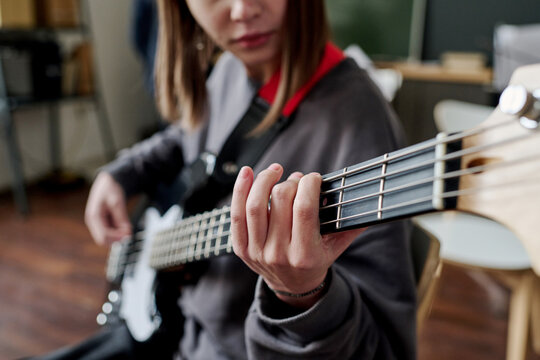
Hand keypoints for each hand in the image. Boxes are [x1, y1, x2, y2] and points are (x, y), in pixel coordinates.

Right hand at [84, 172, 131, 245]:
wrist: (107, 182)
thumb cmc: (110, 189)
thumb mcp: (118, 202)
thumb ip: (121, 218)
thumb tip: (127, 232)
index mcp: (93, 216)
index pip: (102, 237)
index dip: (116, 238)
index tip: (127, 234)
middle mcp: (93, 222)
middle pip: (103, 240)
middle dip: (117, 238)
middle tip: (129, 231)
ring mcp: (96, 223)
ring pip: (107, 237)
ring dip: (117, 235)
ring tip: (127, 226)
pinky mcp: (101, 222)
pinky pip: (109, 232)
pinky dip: (117, 231)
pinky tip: (123, 225)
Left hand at [231, 164, 364, 307]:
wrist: (291, 286)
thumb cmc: (315, 260)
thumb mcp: (336, 247)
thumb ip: (351, 226)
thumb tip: (371, 204)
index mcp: (305, 255)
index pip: (304, 209)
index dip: (309, 185)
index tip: (314, 177)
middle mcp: (278, 254)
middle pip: (280, 202)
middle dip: (291, 182)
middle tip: (298, 179)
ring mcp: (257, 252)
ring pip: (255, 205)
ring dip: (265, 180)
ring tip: (276, 170)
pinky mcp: (241, 248)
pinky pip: (236, 215)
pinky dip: (239, 190)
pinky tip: (247, 172)